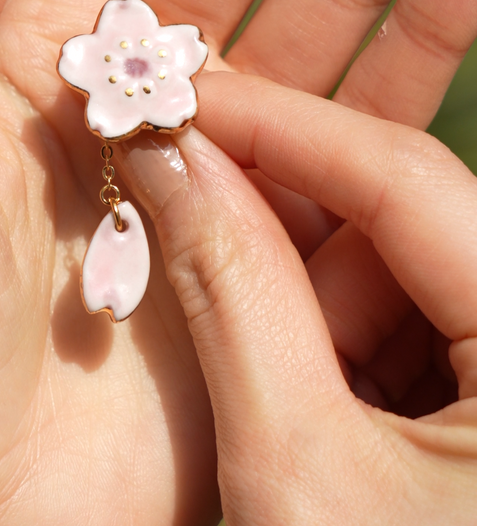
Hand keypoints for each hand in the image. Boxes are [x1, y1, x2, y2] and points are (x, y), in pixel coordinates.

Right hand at [114, 74, 476, 523]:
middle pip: (404, 214)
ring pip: (395, 263)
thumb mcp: (293, 474)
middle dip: (276, 197)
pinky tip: (275, 354)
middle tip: (177, 184)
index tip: (186, 104)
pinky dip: (324, 321)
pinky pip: (401, 317)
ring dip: (293, 269)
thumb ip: (229, 298)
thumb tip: (170, 166)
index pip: (407, 180)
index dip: (280, 127)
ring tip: (214, 292)